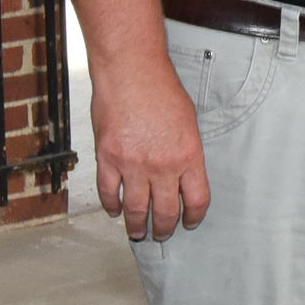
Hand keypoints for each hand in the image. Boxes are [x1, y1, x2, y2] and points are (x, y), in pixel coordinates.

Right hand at [90, 56, 210, 240]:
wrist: (131, 70)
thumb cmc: (161, 88)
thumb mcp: (188, 120)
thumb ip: (186, 151)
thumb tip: (182, 175)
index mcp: (188, 155)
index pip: (196, 200)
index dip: (193, 217)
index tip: (189, 222)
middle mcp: (162, 165)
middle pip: (165, 212)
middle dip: (163, 229)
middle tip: (161, 234)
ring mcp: (133, 165)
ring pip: (135, 210)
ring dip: (136, 226)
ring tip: (137, 232)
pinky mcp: (108, 159)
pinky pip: (109, 193)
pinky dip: (111, 206)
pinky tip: (115, 210)